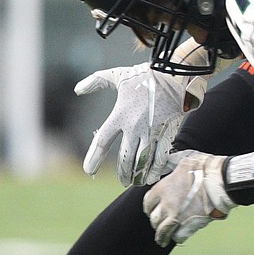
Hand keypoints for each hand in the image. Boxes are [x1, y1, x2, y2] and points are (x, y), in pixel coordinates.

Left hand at [76, 50, 206, 185]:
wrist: (176, 73)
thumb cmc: (146, 75)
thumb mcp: (118, 75)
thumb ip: (96, 81)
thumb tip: (77, 89)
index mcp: (120, 115)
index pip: (102, 142)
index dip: (94, 158)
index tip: (89, 170)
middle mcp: (134, 127)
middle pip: (124, 158)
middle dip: (122, 173)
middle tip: (122, 180)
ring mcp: (152, 131)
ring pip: (142, 161)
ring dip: (137, 174)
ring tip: (135, 181)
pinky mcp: (168, 132)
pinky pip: (160, 156)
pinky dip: (155, 169)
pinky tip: (152, 175)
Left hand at [143, 150, 234, 245]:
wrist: (221, 181)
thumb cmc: (205, 169)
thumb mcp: (185, 160)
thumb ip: (173, 164)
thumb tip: (168, 160)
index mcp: (162, 189)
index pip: (147, 204)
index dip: (150, 207)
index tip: (152, 209)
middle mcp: (166, 205)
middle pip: (154, 220)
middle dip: (156, 222)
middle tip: (159, 223)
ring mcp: (177, 217)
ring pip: (162, 232)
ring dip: (162, 236)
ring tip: (163, 239)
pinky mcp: (189, 226)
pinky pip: (178, 237)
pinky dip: (177, 237)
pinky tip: (178, 236)